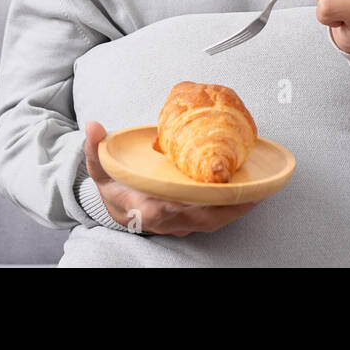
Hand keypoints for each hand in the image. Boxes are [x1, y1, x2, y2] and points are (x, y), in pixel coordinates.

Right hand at [81, 121, 258, 235]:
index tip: (203, 198)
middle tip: (247, 193)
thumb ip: (95, 148)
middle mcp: (163, 220)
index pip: (163, 213)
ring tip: (256, 192)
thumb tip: (93, 127)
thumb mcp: (99, 166)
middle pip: (197, 219)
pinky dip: (231, 209)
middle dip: (223, 209)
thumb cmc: (112, 184)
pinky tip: (249, 194)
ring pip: (209, 221)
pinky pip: (213, 218)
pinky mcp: (190, 220)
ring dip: (232, 210)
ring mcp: (178, 223)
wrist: (116, 203)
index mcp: (141, 208)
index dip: (184, 208)